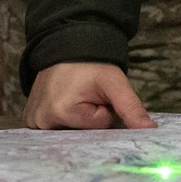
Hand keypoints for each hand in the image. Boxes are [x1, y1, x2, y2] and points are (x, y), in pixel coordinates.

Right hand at [23, 63, 155, 129]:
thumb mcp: (114, 83)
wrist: (68, 46)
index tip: (97, 93)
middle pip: (82, 135)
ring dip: (77, 120)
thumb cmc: (92, 63)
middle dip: (90, 119)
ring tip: (74, 97)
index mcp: (62, 112)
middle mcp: (41, 121)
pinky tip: (63, 102)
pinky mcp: (29, 121)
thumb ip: (131, 108)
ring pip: (70, 134)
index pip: (99, 127)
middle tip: (85, 95)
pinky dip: (63, 121)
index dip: (105, 110)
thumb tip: (151, 130)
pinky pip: (55, 131)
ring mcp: (32, 122)